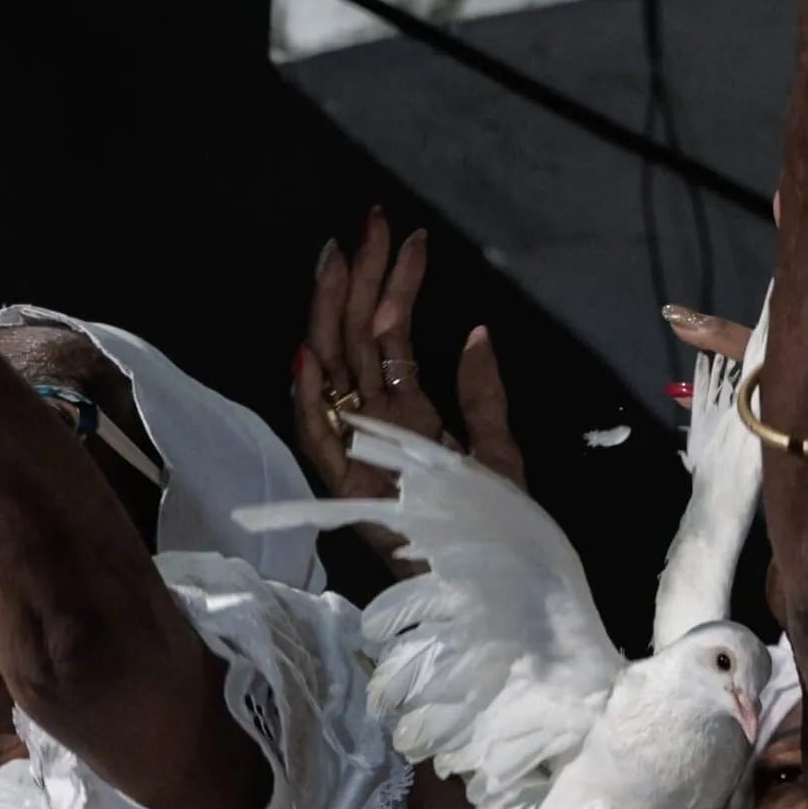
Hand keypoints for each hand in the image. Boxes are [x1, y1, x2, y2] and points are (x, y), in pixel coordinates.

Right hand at [291, 210, 525, 506]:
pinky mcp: (345, 488)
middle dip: (359, 278)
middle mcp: (373, 424)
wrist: (495, 586)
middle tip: (367, 222)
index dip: (396, 285)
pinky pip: (319, 438)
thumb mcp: (499, 451)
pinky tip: (308, 353)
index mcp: (406, 413)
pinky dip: (309, 399)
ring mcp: (355, 452)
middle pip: (354, 340)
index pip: (390, 336)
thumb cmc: (495, 527)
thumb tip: (475, 330)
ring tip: (335, 261)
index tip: (408, 236)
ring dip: (331, 316)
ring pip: (332, 371)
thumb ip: (482, 394)